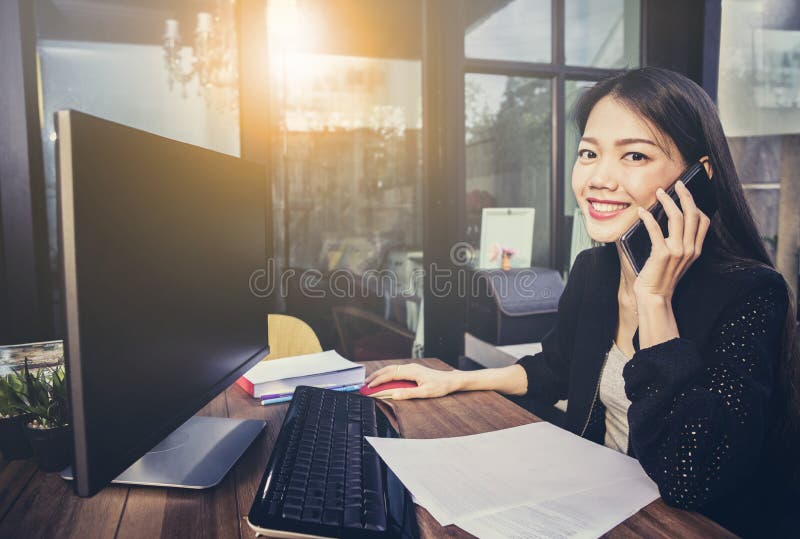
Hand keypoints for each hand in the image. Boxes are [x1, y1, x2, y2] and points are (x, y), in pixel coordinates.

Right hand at [363, 363, 460, 399]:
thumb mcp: (425, 393)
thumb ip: (409, 393)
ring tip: (371, 382)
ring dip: (380, 375)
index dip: (378, 381)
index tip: (369, 387)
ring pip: (391, 369)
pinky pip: (396, 371)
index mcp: (411, 371)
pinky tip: (384, 380)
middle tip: (365, 384)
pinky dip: (387, 374)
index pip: (390, 375)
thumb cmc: (440, 386)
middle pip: (388, 369)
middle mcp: (410, 367)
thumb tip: (394, 395)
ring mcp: (411, 368)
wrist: (451, 380)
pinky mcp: (413, 370)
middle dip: (375, 376)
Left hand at [633, 181, 711, 299]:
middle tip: (677, 184)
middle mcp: (690, 249)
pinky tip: (641, 211)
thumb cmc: (661, 277)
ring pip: (677, 218)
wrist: (655, 297)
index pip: (703, 221)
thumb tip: (669, 221)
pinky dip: (648, 218)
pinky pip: (656, 229)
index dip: (696, 205)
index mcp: (695, 250)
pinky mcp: (662, 254)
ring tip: (659, 192)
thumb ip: (677, 243)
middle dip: (686, 196)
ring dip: (667, 202)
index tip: (686, 194)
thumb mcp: (676, 259)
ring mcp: (678, 251)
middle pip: (693, 214)